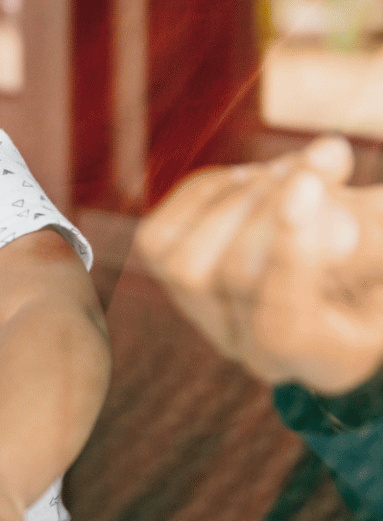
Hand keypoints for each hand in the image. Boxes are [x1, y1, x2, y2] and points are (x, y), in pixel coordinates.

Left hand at [137, 136, 382, 394]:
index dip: (291, 256)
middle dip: (268, 207)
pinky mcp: (168, 282)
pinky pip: (158, 239)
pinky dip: (201, 196)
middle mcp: (254, 351)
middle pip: (234, 283)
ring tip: (282, 172)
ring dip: (234, 201)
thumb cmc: (370, 254)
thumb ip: (365, 221)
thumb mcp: (381, 242)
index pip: (285, 325)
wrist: (329, 265)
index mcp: (326, 357)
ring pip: (186, 266)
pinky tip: (243, 179)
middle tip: (314, 163)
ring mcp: (205, 321)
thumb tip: (320, 164)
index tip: (308, 187)